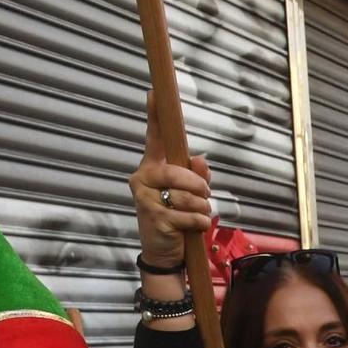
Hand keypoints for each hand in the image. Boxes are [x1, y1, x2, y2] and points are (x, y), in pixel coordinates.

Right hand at [128, 90, 213, 267]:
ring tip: (194, 216)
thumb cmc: (176, 219)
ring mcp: (146, 199)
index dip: (155, 117)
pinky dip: (199, 223)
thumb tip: (200, 160)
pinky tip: (192, 229)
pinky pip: (190, 215)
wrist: (163, 254)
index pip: (154, 139)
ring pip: (187, 196)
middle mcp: (143, 179)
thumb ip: (196, 175)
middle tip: (204, 196)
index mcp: (152, 168)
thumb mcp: (189, 195)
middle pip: (178, 172)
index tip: (154, 93)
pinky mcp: (155, 218)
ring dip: (200, 208)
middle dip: (199, 186)